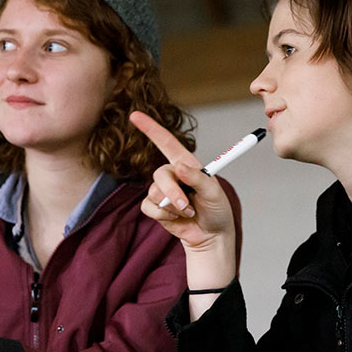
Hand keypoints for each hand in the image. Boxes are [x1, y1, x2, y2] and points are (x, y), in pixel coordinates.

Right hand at [131, 111, 235, 253]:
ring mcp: (162, 192)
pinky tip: (176, 218)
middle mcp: (172, 175)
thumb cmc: (217, 211)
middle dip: (172, 192)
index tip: (134, 115)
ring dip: (172, 206)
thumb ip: (198, 178)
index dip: (150, 128)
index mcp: (187, 164)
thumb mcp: (214, 192)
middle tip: (187, 206)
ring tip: (188, 212)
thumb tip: (179, 166)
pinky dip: (163, 215)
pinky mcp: (155, 208)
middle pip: (160, 175)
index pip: (166, 142)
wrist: (211, 236)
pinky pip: (148, 207)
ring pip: (154, 193)